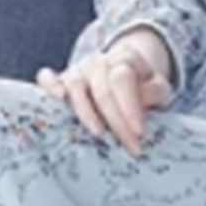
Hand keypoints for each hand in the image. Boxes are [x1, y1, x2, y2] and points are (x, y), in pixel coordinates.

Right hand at [35, 28, 174, 157]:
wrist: (124, 77)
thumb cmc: (142, 88)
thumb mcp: (158, 88)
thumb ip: (155, 92)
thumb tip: (143, 99)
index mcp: (124, 59)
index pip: (123, 79)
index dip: (130, 106)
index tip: (139, 132)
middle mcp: (98, 62)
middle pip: (102, 89)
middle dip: (116, 120)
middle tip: (129, 145)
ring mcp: (77, 70)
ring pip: (75, 85)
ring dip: (86, 112)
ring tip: (99, 133)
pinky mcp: (61, 80)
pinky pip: (47, 78)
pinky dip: (49, 86)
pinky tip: (58, 99)